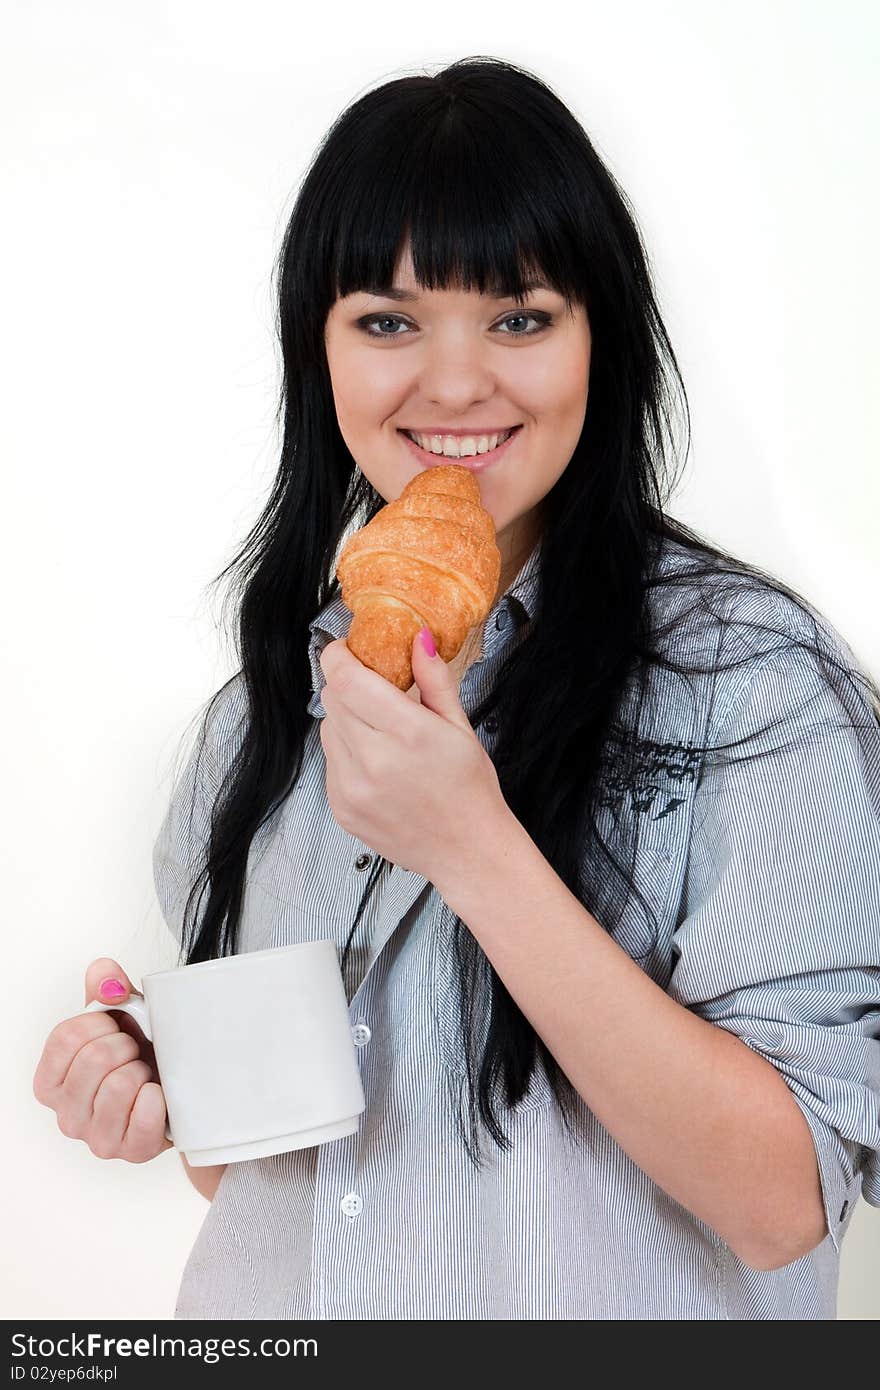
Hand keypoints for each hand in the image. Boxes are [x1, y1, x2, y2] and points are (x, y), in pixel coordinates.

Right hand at [32, 958, 172, 1162]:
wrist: (178, 1091)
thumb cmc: (143, 1054)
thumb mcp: (123, 1016)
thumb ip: (106, 989)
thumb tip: (105, 973)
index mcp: (52, 1081)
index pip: (65, 1037)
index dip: (98, 1022)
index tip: (115, 1027)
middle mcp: (66, 1115)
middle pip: (93, 1059)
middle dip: (125, 1045)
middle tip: (135, 1052)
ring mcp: (96, 1138)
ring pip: (119, 1085)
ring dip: (142, 1069)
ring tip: (146, 1074)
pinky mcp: (130, 1152)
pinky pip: (144, 1115)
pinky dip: (158, 1097)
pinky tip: (158, 1094)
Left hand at [318, 626, 507, 882]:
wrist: (467, 851)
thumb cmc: (469, 790)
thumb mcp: (460, 727)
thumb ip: (433, 679)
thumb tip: (418, 639)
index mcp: (408, 734)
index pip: (346, 679)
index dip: (339, 657)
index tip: (348, 651)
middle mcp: (374, 761)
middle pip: (333, 699)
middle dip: (348, 686)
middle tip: (374, 692)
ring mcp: (352, 788)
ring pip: (328, 729)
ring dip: (347, 720)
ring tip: (381, 735)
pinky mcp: (341, 808)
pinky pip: (330, 762)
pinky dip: (347, 753)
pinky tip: (377, 765)